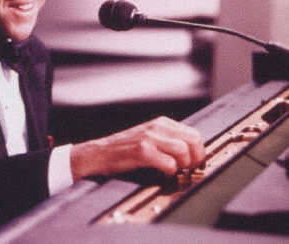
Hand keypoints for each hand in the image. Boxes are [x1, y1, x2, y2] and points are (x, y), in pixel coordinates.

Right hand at [69, 116, 204, 180]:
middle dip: (194, 159)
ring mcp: (149, 137)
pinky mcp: (142, 150)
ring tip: (172, 171)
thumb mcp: (149, 138)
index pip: (194, 135)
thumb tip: (193, 154)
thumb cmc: (125, 150)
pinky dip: (169, 173)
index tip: (192, 164)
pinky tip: (160, 173)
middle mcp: (157, 127)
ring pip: (183, 151)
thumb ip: (169, 140)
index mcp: (161, 123)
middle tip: (185, 169)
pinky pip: (169, 164)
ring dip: (182, 166)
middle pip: (193, 141)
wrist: (100, 154)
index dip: (198, 152)